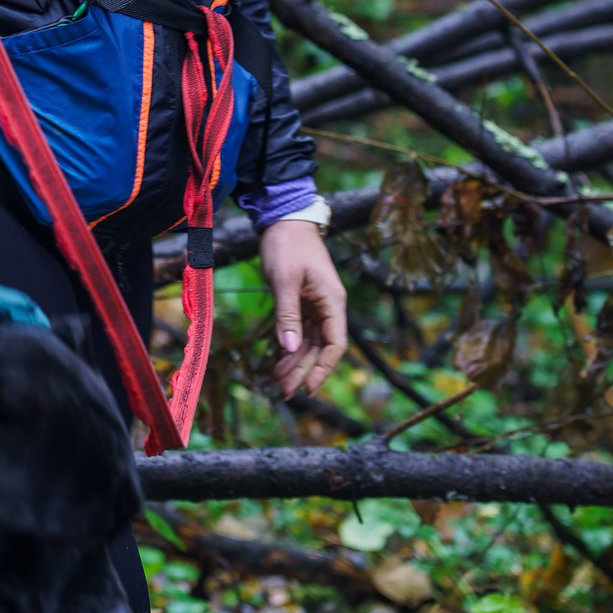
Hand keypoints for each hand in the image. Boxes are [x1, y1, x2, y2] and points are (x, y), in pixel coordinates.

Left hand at [259, 220, 346, 398]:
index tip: (308, 388)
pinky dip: (289, 347)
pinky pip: (299, 331)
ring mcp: (316, 305)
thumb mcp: (285, 280)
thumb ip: (288, 314)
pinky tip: (277, 362)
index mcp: (333, 302)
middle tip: (284, 393)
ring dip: (295, 362)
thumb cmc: (287, 245)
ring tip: (277, 383)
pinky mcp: (303, 302)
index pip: (335, 344)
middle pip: (320, 348)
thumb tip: (289, 348)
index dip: (323, 369)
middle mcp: (328, 307)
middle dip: (303, 371)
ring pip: (309, 343)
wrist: (284, 219)